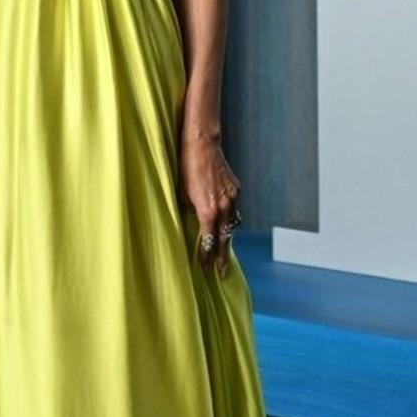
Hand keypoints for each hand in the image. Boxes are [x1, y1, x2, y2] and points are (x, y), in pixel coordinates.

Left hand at [178, 131, 241, 276]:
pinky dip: (229, 216)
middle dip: (223, 256)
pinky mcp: (235, 187)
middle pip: (225, 238)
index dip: (207, 255)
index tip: (206, 267)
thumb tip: (192, 221)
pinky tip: (225, 221)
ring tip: (224, 250)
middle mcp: (223, 207)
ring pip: (232, 223)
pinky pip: (233, 207)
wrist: (201, 145)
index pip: (209, 240)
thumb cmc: (185, 168)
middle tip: (222, 272)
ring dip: (227, 236)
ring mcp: (232, 197)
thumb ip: (189, 211)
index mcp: (208, 211)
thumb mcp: (181, 194)